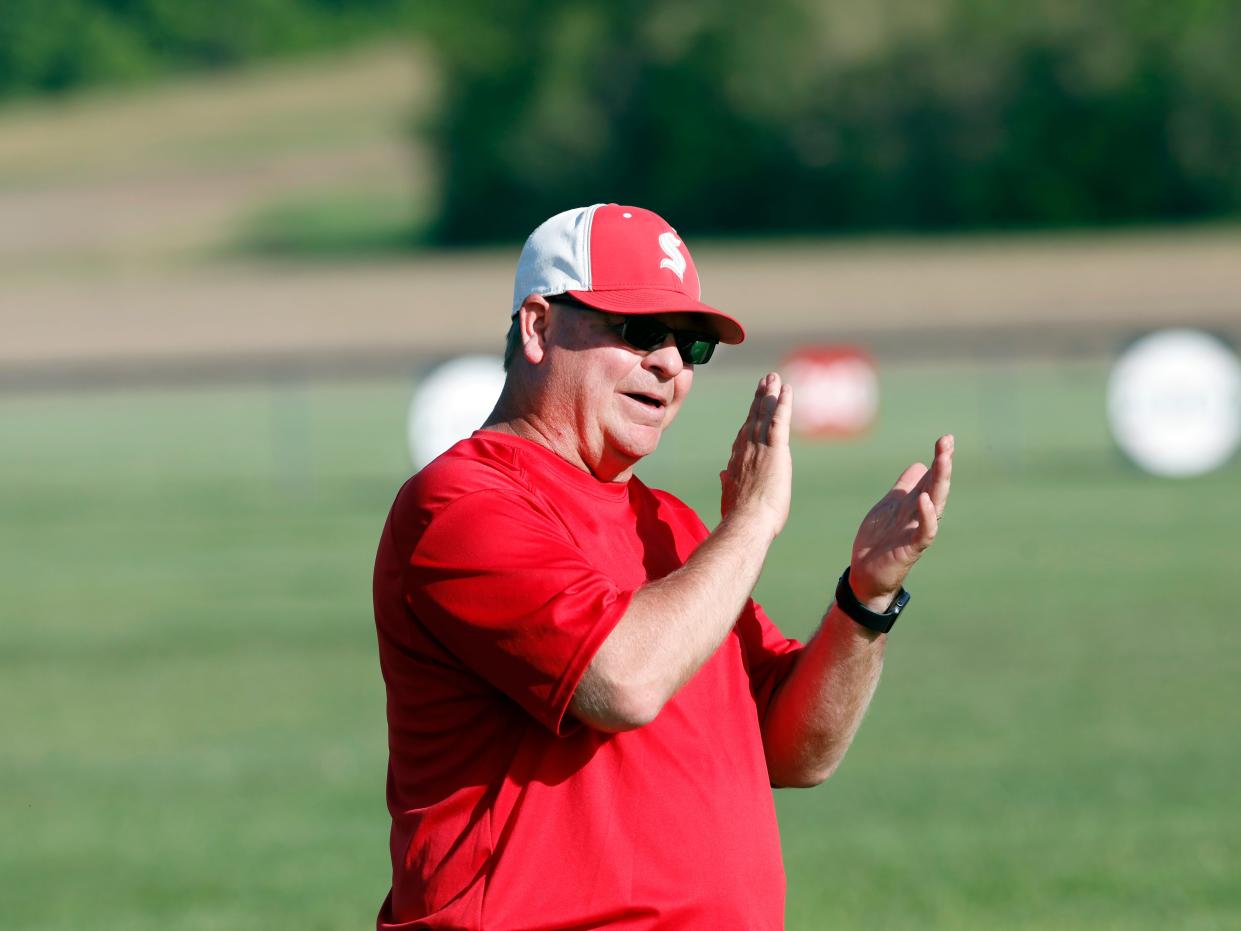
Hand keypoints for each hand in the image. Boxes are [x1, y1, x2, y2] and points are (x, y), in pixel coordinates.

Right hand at [720, 373, 792, 539]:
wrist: (746, 522)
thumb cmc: (738, 516)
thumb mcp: (729, 497)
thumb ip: (727, 482)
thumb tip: (723, 474)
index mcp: (736, 461)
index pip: (744, 435)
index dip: (750, 419)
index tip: (754, 407)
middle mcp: (745, 449)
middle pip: (753, 417)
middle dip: (759, 398)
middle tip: (765, 381)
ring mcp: (759, 446)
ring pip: (765, 413)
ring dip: (770, 394)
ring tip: (774, 378)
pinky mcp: (775, 449)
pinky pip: (780, 419)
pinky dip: (783, 402)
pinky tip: (786, 388)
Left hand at [849, 434, 953, 609]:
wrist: (866, 572)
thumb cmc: (880, 539)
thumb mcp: (890, 505)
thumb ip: (904, 487)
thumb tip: (920, 464)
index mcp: (915, 503)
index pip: (931, 477)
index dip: (939, 459)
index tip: (946, 439)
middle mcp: (920, 515)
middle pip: (937, 486)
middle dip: (943, 465)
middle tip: (947, 442)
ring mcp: (917, 530)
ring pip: (935, 504)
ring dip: (939, 482)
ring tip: (943, 460)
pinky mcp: (911, 547)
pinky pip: (924, 531)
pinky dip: (927, 515)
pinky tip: (925, 499)